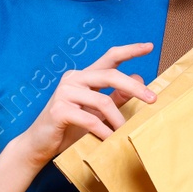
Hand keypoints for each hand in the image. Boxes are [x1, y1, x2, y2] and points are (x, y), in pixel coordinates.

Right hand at [11, 42, 158, 167]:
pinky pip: (90, 119)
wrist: (39, 145)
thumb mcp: (97, 112)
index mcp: (84, 76)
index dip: (130, 50)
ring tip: (125, 132)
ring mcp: (64, 92)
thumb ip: (115, 97)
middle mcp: (74, 79)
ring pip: (102, 101)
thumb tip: (138, 79)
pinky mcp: (59, 110)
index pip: (110, 57)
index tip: (149, 46)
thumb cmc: (70, 128)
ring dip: (118, 119)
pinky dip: (103, 131)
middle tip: (153, 99)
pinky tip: (109, 139)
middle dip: (134, 87)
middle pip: (110, 75)